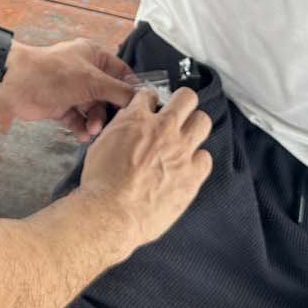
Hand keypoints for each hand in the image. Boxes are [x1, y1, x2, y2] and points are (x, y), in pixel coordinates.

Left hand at [0, 39, 137, 140]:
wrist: (17, 84)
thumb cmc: (55, 74)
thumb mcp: (94, 81)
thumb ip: (119, 91)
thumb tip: (140, 99)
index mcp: (93, 55)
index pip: (121, 71)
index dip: (131, 87)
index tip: (141, 105)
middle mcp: (84, 71)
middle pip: (107, 94)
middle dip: (111, 110)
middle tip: (115, 124)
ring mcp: (71, 89)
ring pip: (92, 108)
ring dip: (95, 121)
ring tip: (93, 130)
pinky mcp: (59, 105)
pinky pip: (77, 119)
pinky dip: (81, 127)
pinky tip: (83, 135)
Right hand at [73, 88, 212, 251]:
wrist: (111, 212)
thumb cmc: (101, 184)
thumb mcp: (101, 145)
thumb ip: (120, 129)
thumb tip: (127, 125)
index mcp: (136, 120)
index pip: (150, 95)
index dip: (150, 101)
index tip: (151, 108)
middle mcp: (163, 129)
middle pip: (187, 98)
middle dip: (182, 102)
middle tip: (178, 113)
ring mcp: (181, 151)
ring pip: (202, 122)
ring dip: (195, 127)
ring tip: (188, 137)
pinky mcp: (192, 175)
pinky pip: (206, 158)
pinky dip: (198, 161)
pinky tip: (189, 167)